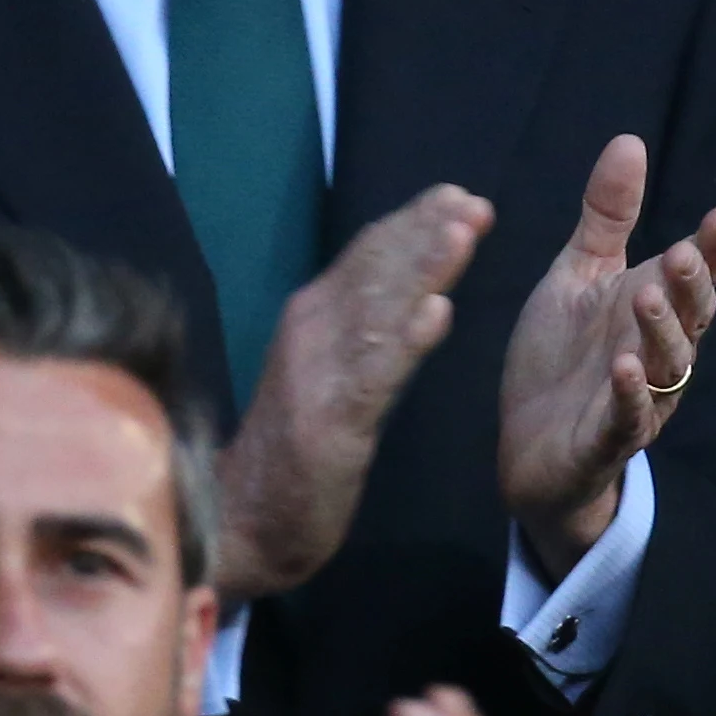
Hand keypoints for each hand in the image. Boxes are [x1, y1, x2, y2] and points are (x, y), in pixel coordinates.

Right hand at [225, 190, 487, 596]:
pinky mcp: (328, 424)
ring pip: (376, 309)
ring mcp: (317, 375)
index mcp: (313, 318)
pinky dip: (405, 341)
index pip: (367, 257)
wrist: (242, 521)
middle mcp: (310, 331)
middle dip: (425, 230)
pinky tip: (438, 315)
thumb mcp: (334, 377)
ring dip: (422, 268)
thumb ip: (367, 334)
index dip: (413, 223)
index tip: (459, 194)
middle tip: (473, 200)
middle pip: (374, 269)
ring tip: (462, 233)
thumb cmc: (295, 450)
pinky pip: (373, 376)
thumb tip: (419, 294)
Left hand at [494, 136, 715, 572]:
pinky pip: (626, 419)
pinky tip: (623, 369)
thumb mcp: (578, 276)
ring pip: (665, 366)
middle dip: (690, 286)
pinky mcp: (607, 440)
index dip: (712, 249)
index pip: (695, 276)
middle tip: (681, 252)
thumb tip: (630, 140)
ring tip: (646, 296)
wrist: (531, 446)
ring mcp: (639, 400)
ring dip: (660, 332)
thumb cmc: (562, 357)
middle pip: (690, 318)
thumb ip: (607, 218)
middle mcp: (658, 354)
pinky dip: (629, 396)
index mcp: (653, 309)